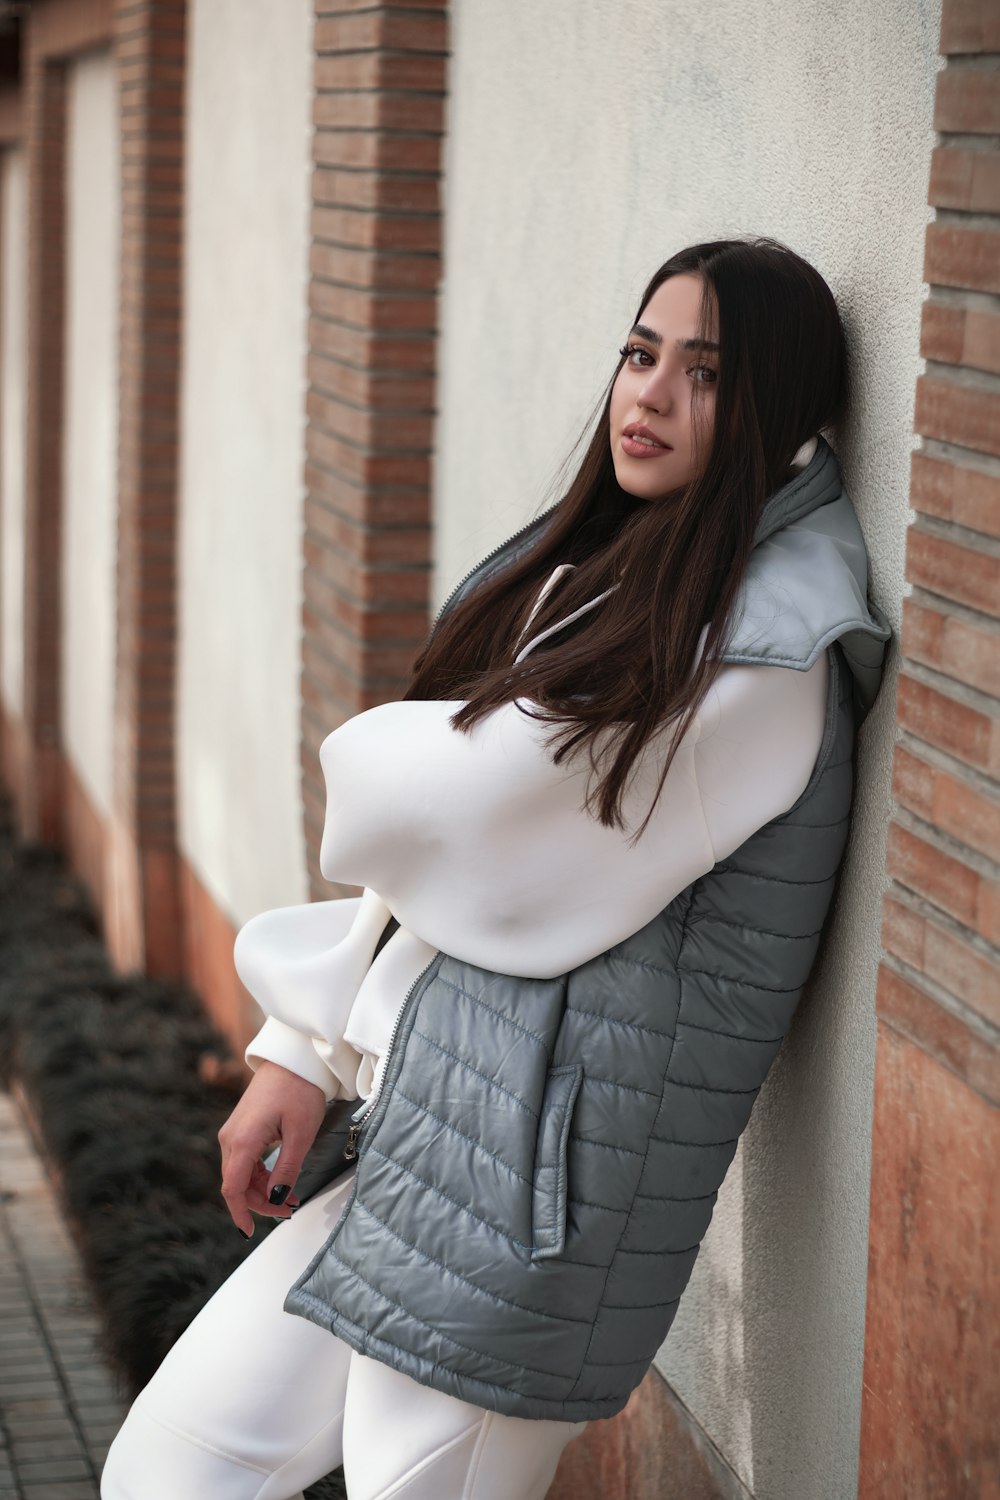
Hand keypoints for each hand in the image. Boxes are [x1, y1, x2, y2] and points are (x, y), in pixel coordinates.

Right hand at [218, 1061, 327, 1235]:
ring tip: (290, 1197)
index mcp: (242, 1140)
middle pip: (237, 1184)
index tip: (251, 1232)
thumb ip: (286, 1169)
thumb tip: (276, 1198)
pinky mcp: (241, 1128)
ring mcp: (233, 1132)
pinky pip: (244, 1160)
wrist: (294, 1059)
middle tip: (289, 1210)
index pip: (233, 1189)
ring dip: (261, 1190)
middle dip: (260, 1203)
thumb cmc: (300, 1091)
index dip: (241, 1214)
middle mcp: (231, 1137)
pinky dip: (259, 1175)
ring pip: (240, 1174)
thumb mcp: (301, 1134)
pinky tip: (278, 1180)